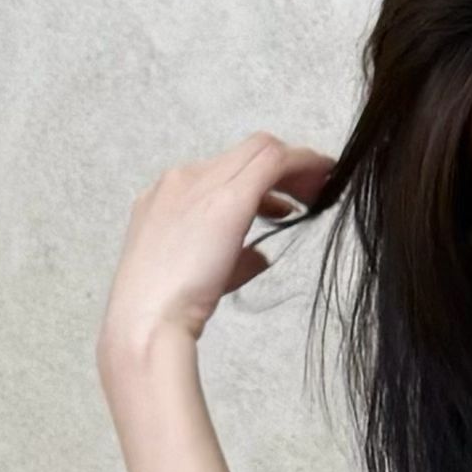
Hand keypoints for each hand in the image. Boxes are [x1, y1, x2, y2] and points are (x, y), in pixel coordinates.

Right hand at [98, 132, 335, 364]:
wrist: (147, 322)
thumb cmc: (165, 310)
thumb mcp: (198, 277)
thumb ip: (232, 259)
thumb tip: (260, 255)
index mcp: (165, 198)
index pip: (223, 169)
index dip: (260, 180)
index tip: (285, 201)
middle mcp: (178, 180)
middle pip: (244, 153)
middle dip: (283, 169)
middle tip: (312, 192)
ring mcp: (199, 183)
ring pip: (260, 150)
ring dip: (294, 168)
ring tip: (317, 193)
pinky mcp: (226, 196)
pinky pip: (274, 161)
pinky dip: (304, 164)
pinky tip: (324, 176)